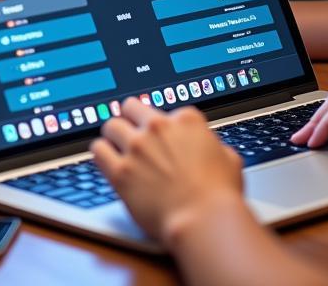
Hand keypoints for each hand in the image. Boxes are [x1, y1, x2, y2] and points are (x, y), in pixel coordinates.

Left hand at [91, 98, 243, 244]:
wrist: (204, 221)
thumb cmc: (220, 195)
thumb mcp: (229, 159)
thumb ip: (213, 146)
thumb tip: (212, 148)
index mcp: (185, 120)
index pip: (163, 109)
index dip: (161, 125)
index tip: (158, 135)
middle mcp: (158, 128)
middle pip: (131, 108)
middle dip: (131, 119)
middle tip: (131, 133)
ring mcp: (137, 148)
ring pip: (111, 125)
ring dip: (114, 136)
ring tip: (116, 147)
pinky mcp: (121, 172)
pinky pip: (98, 150)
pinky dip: (101, 153)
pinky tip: (106, 160)